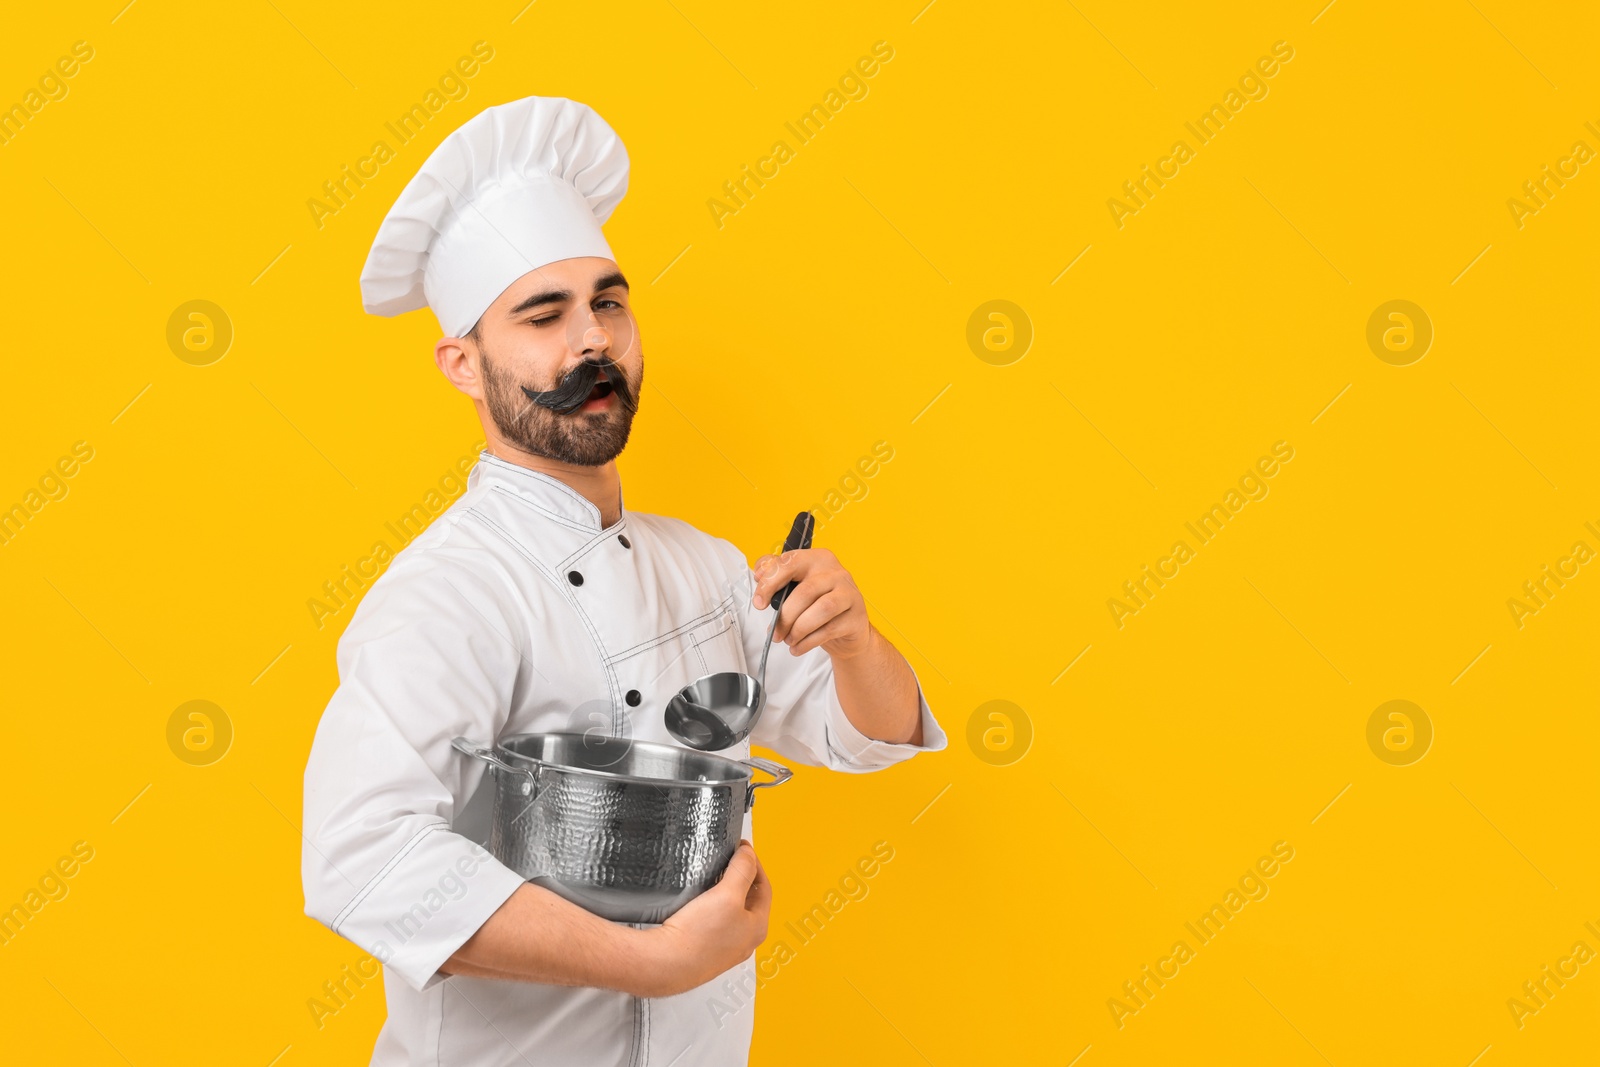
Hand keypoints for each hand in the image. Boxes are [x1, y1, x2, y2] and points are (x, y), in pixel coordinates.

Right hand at [635, 840, 770, 996]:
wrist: (664, 964)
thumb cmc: (698, 937)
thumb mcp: (728, 894)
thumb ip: (742, 870)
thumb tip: (749, 854)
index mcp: (757, 928)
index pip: (764, 887)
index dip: (755, 864)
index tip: (742, 850)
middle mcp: (744, 941)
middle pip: (749, 900)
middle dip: (740, 878)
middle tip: (727, 862)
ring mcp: (724, 948)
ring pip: (729, 912)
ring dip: (724, 893)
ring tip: (712, 878)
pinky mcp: (704, 951)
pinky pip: (712, 922)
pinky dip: (709, 907)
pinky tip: (697, 902)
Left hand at [751, 548, 872, 658]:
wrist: (848, 627)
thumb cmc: (818, 604)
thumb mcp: (796, 586)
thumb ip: (776, 573)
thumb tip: (760, 574)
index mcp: (817, 559)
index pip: (789, 563)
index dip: (770, 583)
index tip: (759, 603)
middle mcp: (836, 573)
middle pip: (805, 591)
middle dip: (785, 616)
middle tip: (775, 632)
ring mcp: (849, 594)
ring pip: (821, 610)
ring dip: (799, 629)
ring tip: (789, 639)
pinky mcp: (856, 616)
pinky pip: (829, 630)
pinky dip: (808, 642)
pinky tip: (799, 646)